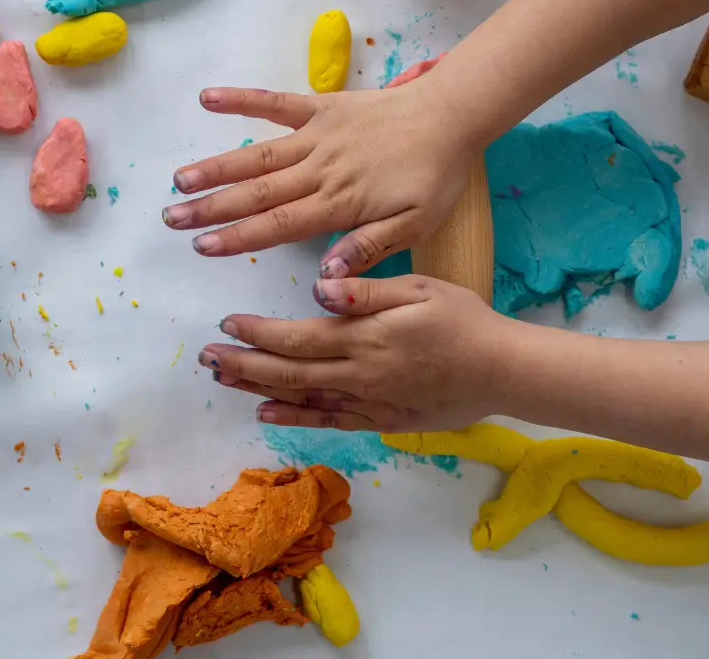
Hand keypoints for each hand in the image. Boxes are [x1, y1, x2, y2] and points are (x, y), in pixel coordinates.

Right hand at [162, 81, 477, 277]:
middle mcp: (319, 169)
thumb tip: (324, 276)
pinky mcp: (321, 107)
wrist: (451, 116)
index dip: (236, 236)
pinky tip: (207, 99)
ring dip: (216, 166)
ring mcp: (317, 135)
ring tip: (179, 179)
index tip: (202, 246)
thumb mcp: (414, 225)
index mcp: (339, 203)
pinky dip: (242, 99)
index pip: (277, 225)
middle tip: (171, 218)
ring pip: (257, 154)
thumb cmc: (434, 176)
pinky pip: (275, 103)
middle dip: (211, 207)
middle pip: (256, 192)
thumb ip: (367, 248)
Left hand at [197, 275, 519, 431]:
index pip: (296, 336)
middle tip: (205, 358)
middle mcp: (357, 373)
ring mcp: (367, 401)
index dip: (257, 332)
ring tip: (223, 382)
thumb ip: (367, 290)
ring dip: (257, 390)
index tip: (226, 324)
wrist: (503, 372)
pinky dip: (294, 419)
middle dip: (242, 364)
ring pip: (300, 398)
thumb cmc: (464, 320)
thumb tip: (321, 286)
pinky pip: (328, 422)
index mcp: (364, 336)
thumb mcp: (420, 290)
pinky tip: (267, 415)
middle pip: (287, 371)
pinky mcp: (380, 420)